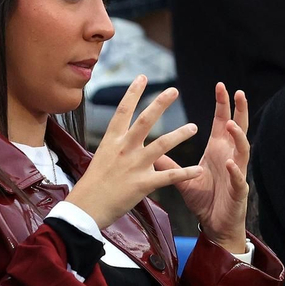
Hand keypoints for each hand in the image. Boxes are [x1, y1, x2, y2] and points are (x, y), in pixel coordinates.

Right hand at [68, 76, 201, 229]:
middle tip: (173, 90)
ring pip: (162, 145)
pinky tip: (198, 170)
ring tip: (194, 127)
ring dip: (180, 135)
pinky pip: (169, 177)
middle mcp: (124, 149)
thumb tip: (122, 136)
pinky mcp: (143, 184)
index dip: (133, 92)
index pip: (123, 111)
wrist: (86, 208)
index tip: (143, 77)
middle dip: (160, 104)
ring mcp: (134, 165)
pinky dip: (185, 173)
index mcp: (112, 141)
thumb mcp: (101, 158)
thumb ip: (116, 146)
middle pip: (145, 120)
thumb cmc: (92, 185)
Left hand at [159, 83, 249, 254]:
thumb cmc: (205, 200)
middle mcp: (230, 157)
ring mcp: (236, 173)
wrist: (215, 226)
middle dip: (239, 111)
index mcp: (218, 151)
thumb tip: (149, 148)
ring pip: (242, 150)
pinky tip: (229, 162)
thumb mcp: (183, 178)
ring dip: (237, 137)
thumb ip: (168, 163)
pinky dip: (234, 170)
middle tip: (237, 92)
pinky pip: (238, 178)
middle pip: (238, 129)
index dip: (223, 104)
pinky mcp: (238, 191)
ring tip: (230, 125)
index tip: (220, 86)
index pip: (222, 122)